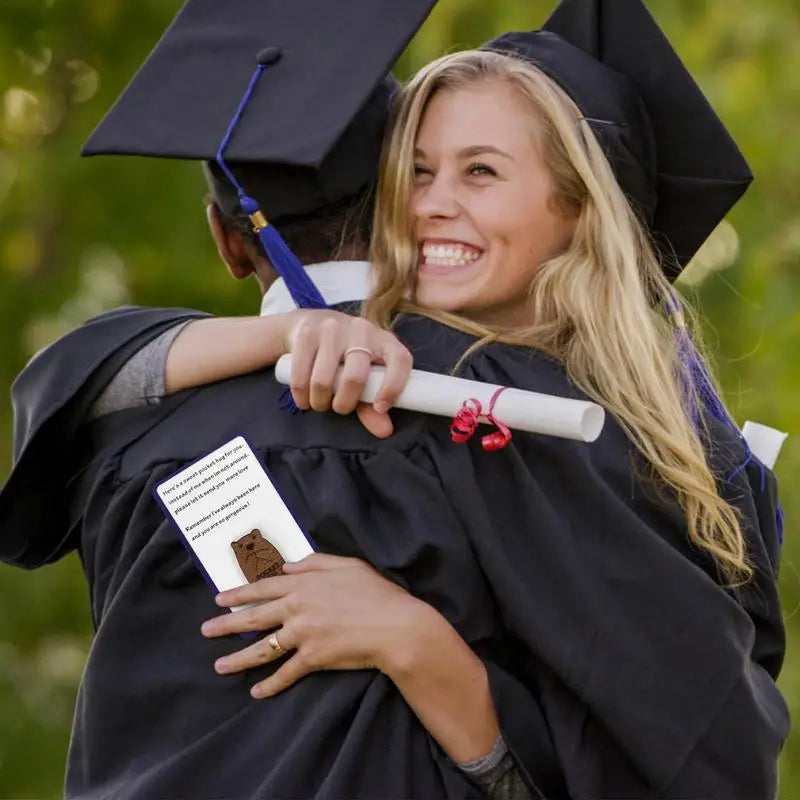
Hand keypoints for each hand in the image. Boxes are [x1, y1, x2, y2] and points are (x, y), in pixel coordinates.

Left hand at [201, 554, 428, 698]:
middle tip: (205, 630)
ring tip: (218, 666)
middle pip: (254, 617)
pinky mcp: (313, 658)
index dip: (239, 593)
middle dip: (226, 624)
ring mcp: (303, 634)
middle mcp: (297, 608)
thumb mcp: (348, 565)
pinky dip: (270, 685)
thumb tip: (289, 564)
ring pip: (262, 648)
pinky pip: (286, 674)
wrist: (395, 626)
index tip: (219, 598)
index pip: (264, 587)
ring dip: (238, 659)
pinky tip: (256, 692)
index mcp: (305, 583)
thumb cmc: (377, 592)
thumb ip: (316, 562)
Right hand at [281, 310, 412, 437]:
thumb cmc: (344, 356)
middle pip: (355, 377)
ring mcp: (332, 328)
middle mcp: (361, 330)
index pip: (400, 360)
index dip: (393, 387)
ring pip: (324, 380)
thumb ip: (372, 405)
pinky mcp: (306, 332)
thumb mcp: (363, 376)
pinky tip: (304, 400)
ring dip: (320, 402)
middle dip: (344, 404)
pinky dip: (301, 396)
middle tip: (339, 408)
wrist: (309, 322)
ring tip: (320, 403)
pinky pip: (301, 376)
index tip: (380, 408)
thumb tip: (384, 431)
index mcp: (384, 340)